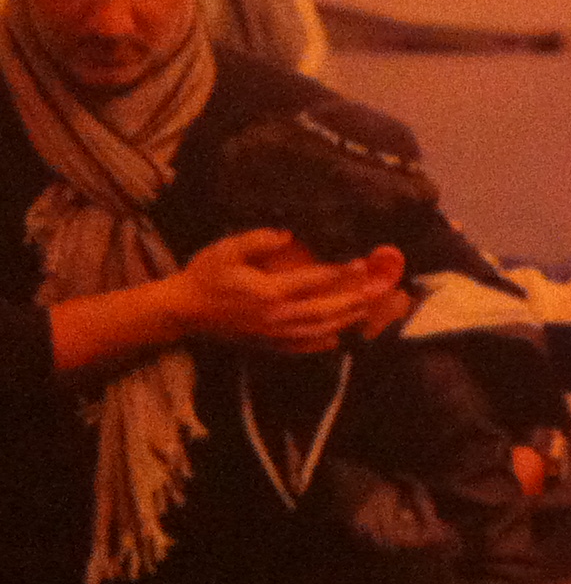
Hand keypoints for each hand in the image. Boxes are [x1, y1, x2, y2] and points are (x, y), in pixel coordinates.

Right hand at [174, 231, 404, 353]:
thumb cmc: (203, 277)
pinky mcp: (265, 344)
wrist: (181, 311)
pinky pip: (300, 347)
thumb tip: (287, 235)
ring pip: (317, 331)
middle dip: (353, 300)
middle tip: (376, 291)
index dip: (341, 272)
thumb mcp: (227, 250)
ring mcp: (272, 334)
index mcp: (269, 292)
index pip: (314, 281)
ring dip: (344, 321)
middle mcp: (276, 317)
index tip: (361, 263)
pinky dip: (321, 344)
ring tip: (365, 311)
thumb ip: (258, 241)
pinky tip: (336, 339)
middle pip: (325, 310)